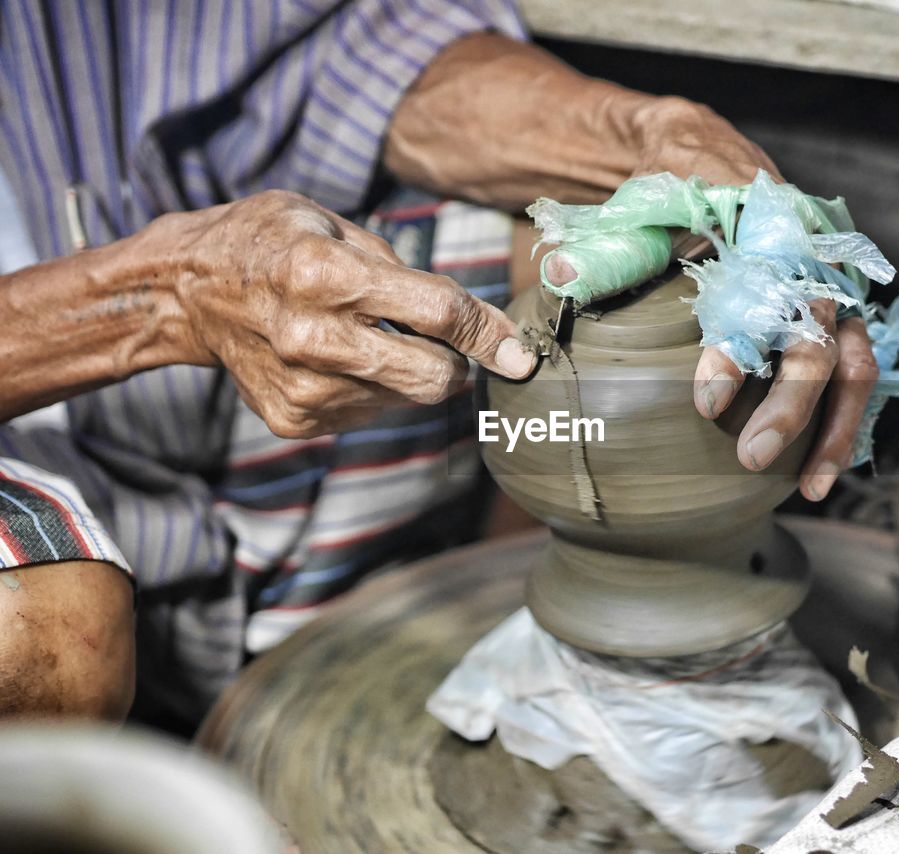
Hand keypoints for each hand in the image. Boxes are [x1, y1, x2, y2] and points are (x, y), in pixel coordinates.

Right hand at [148, 190, 534, 437]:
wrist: (186, 291)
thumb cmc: (267, 242)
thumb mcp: (330, 222)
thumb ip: (400, 268)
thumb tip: (471, 318)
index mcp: (324, 275)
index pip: (437, 314)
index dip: (488, 333)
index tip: (518, 354)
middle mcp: (312, 337)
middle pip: (431, 376)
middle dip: (457, 363)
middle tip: (446, 342)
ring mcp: (302, 387)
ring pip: (406, 399)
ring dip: (410, 372)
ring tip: (365, 335)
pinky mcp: (294, 418)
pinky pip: (371, 412)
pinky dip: (374, 388)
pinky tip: (340, 357)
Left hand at [545, 99, 873, 497]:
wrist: (705, 158)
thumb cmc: (667, 185)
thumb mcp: (635, 205)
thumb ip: (612, 245)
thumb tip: (564, 278)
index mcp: (768, 226)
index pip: (765, 296)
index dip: (740, 352)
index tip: (705, 403)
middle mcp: (814, 261)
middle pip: (820, 338)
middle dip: (791, 405)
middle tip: (750, 454)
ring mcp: (832, 292)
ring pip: (853, 364)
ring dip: (833, 429)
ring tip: (808, 489)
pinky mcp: (836, 320)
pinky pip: (853, 378)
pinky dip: (839, 426)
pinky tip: (815, 474)